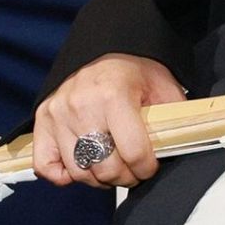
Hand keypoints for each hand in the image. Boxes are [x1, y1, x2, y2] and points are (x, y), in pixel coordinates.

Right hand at [33, 54, 185, 187]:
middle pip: (106, 167)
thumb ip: (172, 115)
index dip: (147, 167)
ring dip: (99, 179)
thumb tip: (182, 144)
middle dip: (126, 177)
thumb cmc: (134, 67)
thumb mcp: (161, 84)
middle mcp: (83, 105)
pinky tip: (82, 166)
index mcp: (115, 95)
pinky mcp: (43, 118)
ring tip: (113, 169)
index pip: (133, 151)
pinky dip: (63, 174)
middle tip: (134, 171)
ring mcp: (59, 113)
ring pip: (79, 171)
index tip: (150, 167)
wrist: (105, 46)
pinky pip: (45, 165)